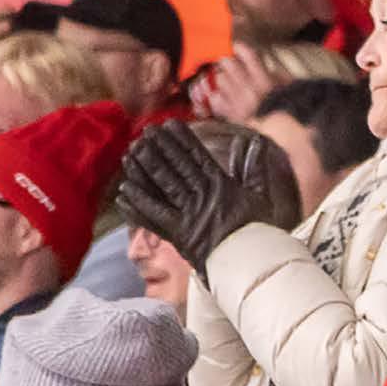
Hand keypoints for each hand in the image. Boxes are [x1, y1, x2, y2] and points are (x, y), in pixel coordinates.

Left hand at [118, 122, 264, 274]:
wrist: (248, 261)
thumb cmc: (257, 230)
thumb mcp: (261, 195)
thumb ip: (254, 168)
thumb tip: (254, 142)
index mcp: (221, 184)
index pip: (197, 156)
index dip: (181, 140)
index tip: (169, 125)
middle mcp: (201, 195)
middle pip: (176, 167)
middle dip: (160, 148)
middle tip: (145, 132)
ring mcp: (186, 214)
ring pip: (161, 186)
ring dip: (145, 168)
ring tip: (131, 152)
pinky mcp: (176, 233)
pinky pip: (153, 216)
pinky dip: (138, 204)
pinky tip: (125, 191)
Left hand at [196, 44, 288, 123]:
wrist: (282, 133)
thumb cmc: (288, 110)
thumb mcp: (289, 88)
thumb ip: (277, 75)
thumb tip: (266, 67)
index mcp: (264, 81)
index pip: (249, 56)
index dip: (241, 48)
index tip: (237, 46)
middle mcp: (248, 89)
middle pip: (228, 64)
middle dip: (229, 62)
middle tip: (230, 62)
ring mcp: (237, 102)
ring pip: (221, 80)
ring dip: (224, 78)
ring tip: (230, 80)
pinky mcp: (230, 114)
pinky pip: (216, 99)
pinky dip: (218, 96)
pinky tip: (224, 96)